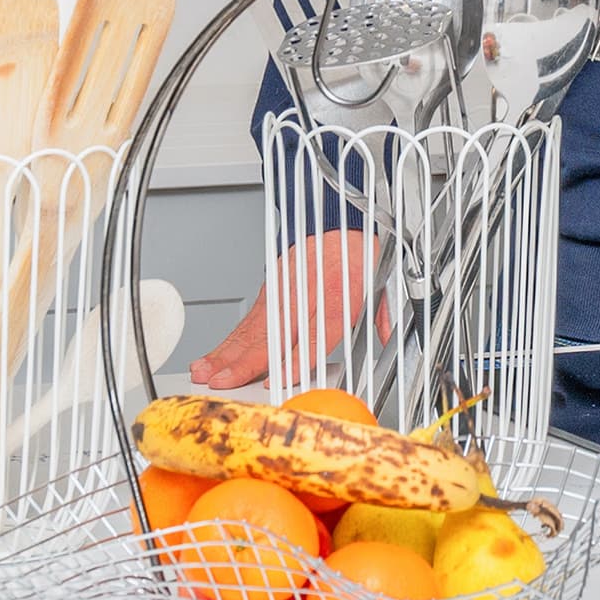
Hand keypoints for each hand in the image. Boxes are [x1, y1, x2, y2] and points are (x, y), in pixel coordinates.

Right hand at [183, 228, 378, 391]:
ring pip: (252, 328)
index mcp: (337, 296)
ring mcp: (284, 291)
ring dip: (227, 354)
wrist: (341, 217)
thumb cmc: (359, 253)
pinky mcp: (271, 289)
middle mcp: (305, 294)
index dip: (294, 358)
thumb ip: (384, 316)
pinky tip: (214, 356)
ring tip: (207, 373)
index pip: (314, 334)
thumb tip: (393, 341)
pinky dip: (228, 340)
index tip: (276, 377)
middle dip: (245, 361)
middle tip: (224, 381)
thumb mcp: (382, 283)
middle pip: (273, 334)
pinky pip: (248, 320)